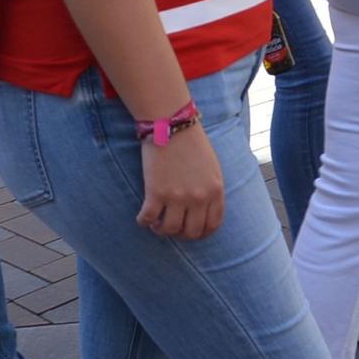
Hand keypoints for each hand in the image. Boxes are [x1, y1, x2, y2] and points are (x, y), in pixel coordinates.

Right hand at [137, 123, 225, 238]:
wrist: (171, 124)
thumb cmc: (192, 142)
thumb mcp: (212, 167)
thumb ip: (211, 190)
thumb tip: (203, 211)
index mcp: (216, 190)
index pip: (213, 225)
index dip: (202, 233)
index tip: (192, 231)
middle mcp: (198, 197)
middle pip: (192, 232)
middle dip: (182, 234)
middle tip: (172, 227)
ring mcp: (177, 197)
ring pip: (170, 230)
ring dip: (161, 230)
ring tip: (157, 223)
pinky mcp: (156, 192)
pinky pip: (148, 219)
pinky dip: (144, 222)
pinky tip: (143, 218)